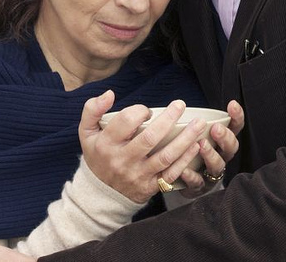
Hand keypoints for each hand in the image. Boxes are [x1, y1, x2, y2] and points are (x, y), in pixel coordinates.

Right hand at [78, 91, 205, 203]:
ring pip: (165, 156)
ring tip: (199, 124)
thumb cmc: (98, 155)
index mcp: (107, 144)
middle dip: (168, 119)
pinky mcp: (150, 186)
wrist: (101, 193)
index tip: (147, 111)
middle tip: (180, 105)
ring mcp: (138, 175)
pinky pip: (171, 173)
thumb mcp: (86, 132)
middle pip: (149, 138)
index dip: (140, 111)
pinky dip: (186, 159)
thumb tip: (109, 93)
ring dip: (185, 139)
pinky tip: (196, 146)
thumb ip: (92, 109)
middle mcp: (123, 160)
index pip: (126, 122)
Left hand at [177, 100, 243, 197]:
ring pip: (217, 166)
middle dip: (225, 137)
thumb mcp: (191, 133)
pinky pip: (197, 183)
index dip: (236, 117)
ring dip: (210, 155)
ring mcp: (211, 174)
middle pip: (231, 148)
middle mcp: (220, 157)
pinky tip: (184, 170)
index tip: (232, 104)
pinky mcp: (198, 187)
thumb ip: (191, 121)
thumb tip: (177, 103)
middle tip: (216, 129)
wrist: (180, 182)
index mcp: (221, 142)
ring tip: (202, 145)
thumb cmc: (187, 151)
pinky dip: (191, 176)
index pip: (235, 128)